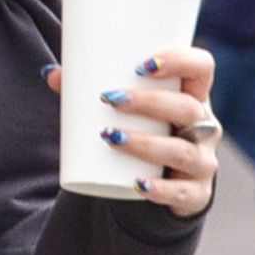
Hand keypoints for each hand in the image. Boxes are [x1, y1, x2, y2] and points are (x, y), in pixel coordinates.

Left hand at [43, 45, 221, 217]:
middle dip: (150, 102)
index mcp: (192, 97)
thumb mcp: (130, 112)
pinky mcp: (195, 193)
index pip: (202, 68)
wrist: (166, 184)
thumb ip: (92, 91)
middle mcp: (204, 126)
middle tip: (111, 98)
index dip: (180, 60)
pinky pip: (182, 192)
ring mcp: (203, 161)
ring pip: (183, 150)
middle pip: (188, 108)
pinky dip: (159, 189)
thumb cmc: (147, 133)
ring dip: (146, 143)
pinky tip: (138, 184)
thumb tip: (50, 74)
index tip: (143, 65)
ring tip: (112, 137)